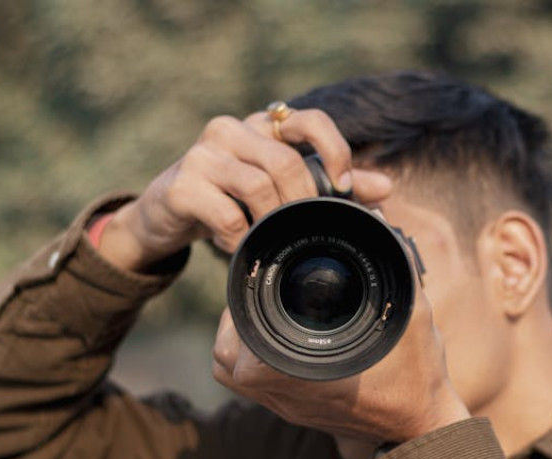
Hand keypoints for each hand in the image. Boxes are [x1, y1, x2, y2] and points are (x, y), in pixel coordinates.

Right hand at [98, 108, 392, 271]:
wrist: (166, 214)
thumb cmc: (231, 198)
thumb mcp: (279, 188)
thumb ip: (329, 185)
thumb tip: (386, 188)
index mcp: (262, 126)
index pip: (309, 119)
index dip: (334, 149)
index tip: (345, 186)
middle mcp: (231, 130)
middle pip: (286, 162)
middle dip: (304, 203)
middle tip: (305, 230)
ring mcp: (203, 154)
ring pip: (257, 186)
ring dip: (272, 222)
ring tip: (269, 238)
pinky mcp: (181, 185)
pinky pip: (225, 215)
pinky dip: (239, 238)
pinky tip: (237, 246)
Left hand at [211, 279, 470, 445]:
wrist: (425, 422)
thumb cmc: (417, 374)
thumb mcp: (411, 312)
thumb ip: (397, 265)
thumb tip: (378, 217)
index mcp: (302, 378)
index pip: (236, 351)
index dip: (235, 316)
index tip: (253, 288)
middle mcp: (288, 398)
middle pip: (225, 364)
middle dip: (231, 327)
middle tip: (255, 297)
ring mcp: (291, 410)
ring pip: (236, 380)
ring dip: (239, 346)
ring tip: (262, 316)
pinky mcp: (299, 414)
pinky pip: (258, 388)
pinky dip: (257, 362)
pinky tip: (282, 340)